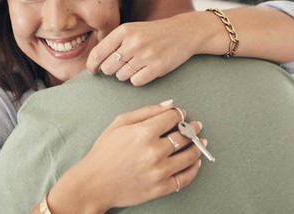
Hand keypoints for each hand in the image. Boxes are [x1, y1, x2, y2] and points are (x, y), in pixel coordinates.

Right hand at [47, 102, 204, 212]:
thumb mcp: (119, 123)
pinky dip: (194, 169)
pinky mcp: (160, 188)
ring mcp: (159, 171)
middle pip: (184, 136)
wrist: (94, 183)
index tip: (181, 115)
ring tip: (199, 142)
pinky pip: (186, 178)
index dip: (179, 114)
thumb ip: (146, 111)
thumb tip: (170, 104)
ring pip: (189, 156)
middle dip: (192, 128)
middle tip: (195, 126)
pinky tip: (195, 162)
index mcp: (143, 133)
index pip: (173, 118)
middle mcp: (154, 152)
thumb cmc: (104, 152)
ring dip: (197, 146)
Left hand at [87, 14, 203, 85]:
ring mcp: (145, 55)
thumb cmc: (154, 33)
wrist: (184, 32)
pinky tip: (146, 69)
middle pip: (108, 68)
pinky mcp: (157, 67)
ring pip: (121, 76)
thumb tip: (95, 62)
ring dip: (126, 74)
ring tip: (138, 64)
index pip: (98, 53)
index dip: (92, 65)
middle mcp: (133, 42)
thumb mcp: (132, 30)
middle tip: (123, 64)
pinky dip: (138, 79)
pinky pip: (135, 82)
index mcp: (124, 30)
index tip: (93, 70)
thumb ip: (114, 43)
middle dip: (112, 70)